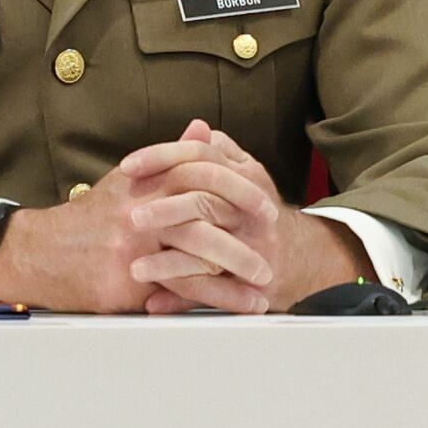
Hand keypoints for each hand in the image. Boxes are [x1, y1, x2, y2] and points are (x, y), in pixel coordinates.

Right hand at [0, 125, 370, 314]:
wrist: (41, 253)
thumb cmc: (89, 219)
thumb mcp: (129, 181)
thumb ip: (170, 158)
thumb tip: (202, 129)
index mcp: (144, 181)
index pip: (199, 173)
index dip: (237, 186)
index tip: (265, 202)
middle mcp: (140, 209)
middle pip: (203, 214)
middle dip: (243, 232)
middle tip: (273, 245)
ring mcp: (133, 245)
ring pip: (196, 254)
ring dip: (235, 272)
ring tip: (264, 286)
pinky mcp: (125, 279)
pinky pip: (177, 289)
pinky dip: (213, 299)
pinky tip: (235, 306)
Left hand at [130, 123, 371, 314]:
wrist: (300, 256)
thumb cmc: (258, 211)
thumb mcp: (246, 174)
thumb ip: (220, 152)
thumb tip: (194, 127)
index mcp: (246, 176)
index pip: (201, 157)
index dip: (162, 158)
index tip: (127, 166)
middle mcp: (250, 209)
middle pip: (205, 202)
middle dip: (165, 210)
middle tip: (131, 218)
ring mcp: (252, 247)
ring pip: (206, 250)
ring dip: (167, 262)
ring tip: (135, 268)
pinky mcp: (249, 282)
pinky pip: (210, 290)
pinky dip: (179, 297)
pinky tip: (153, 300)